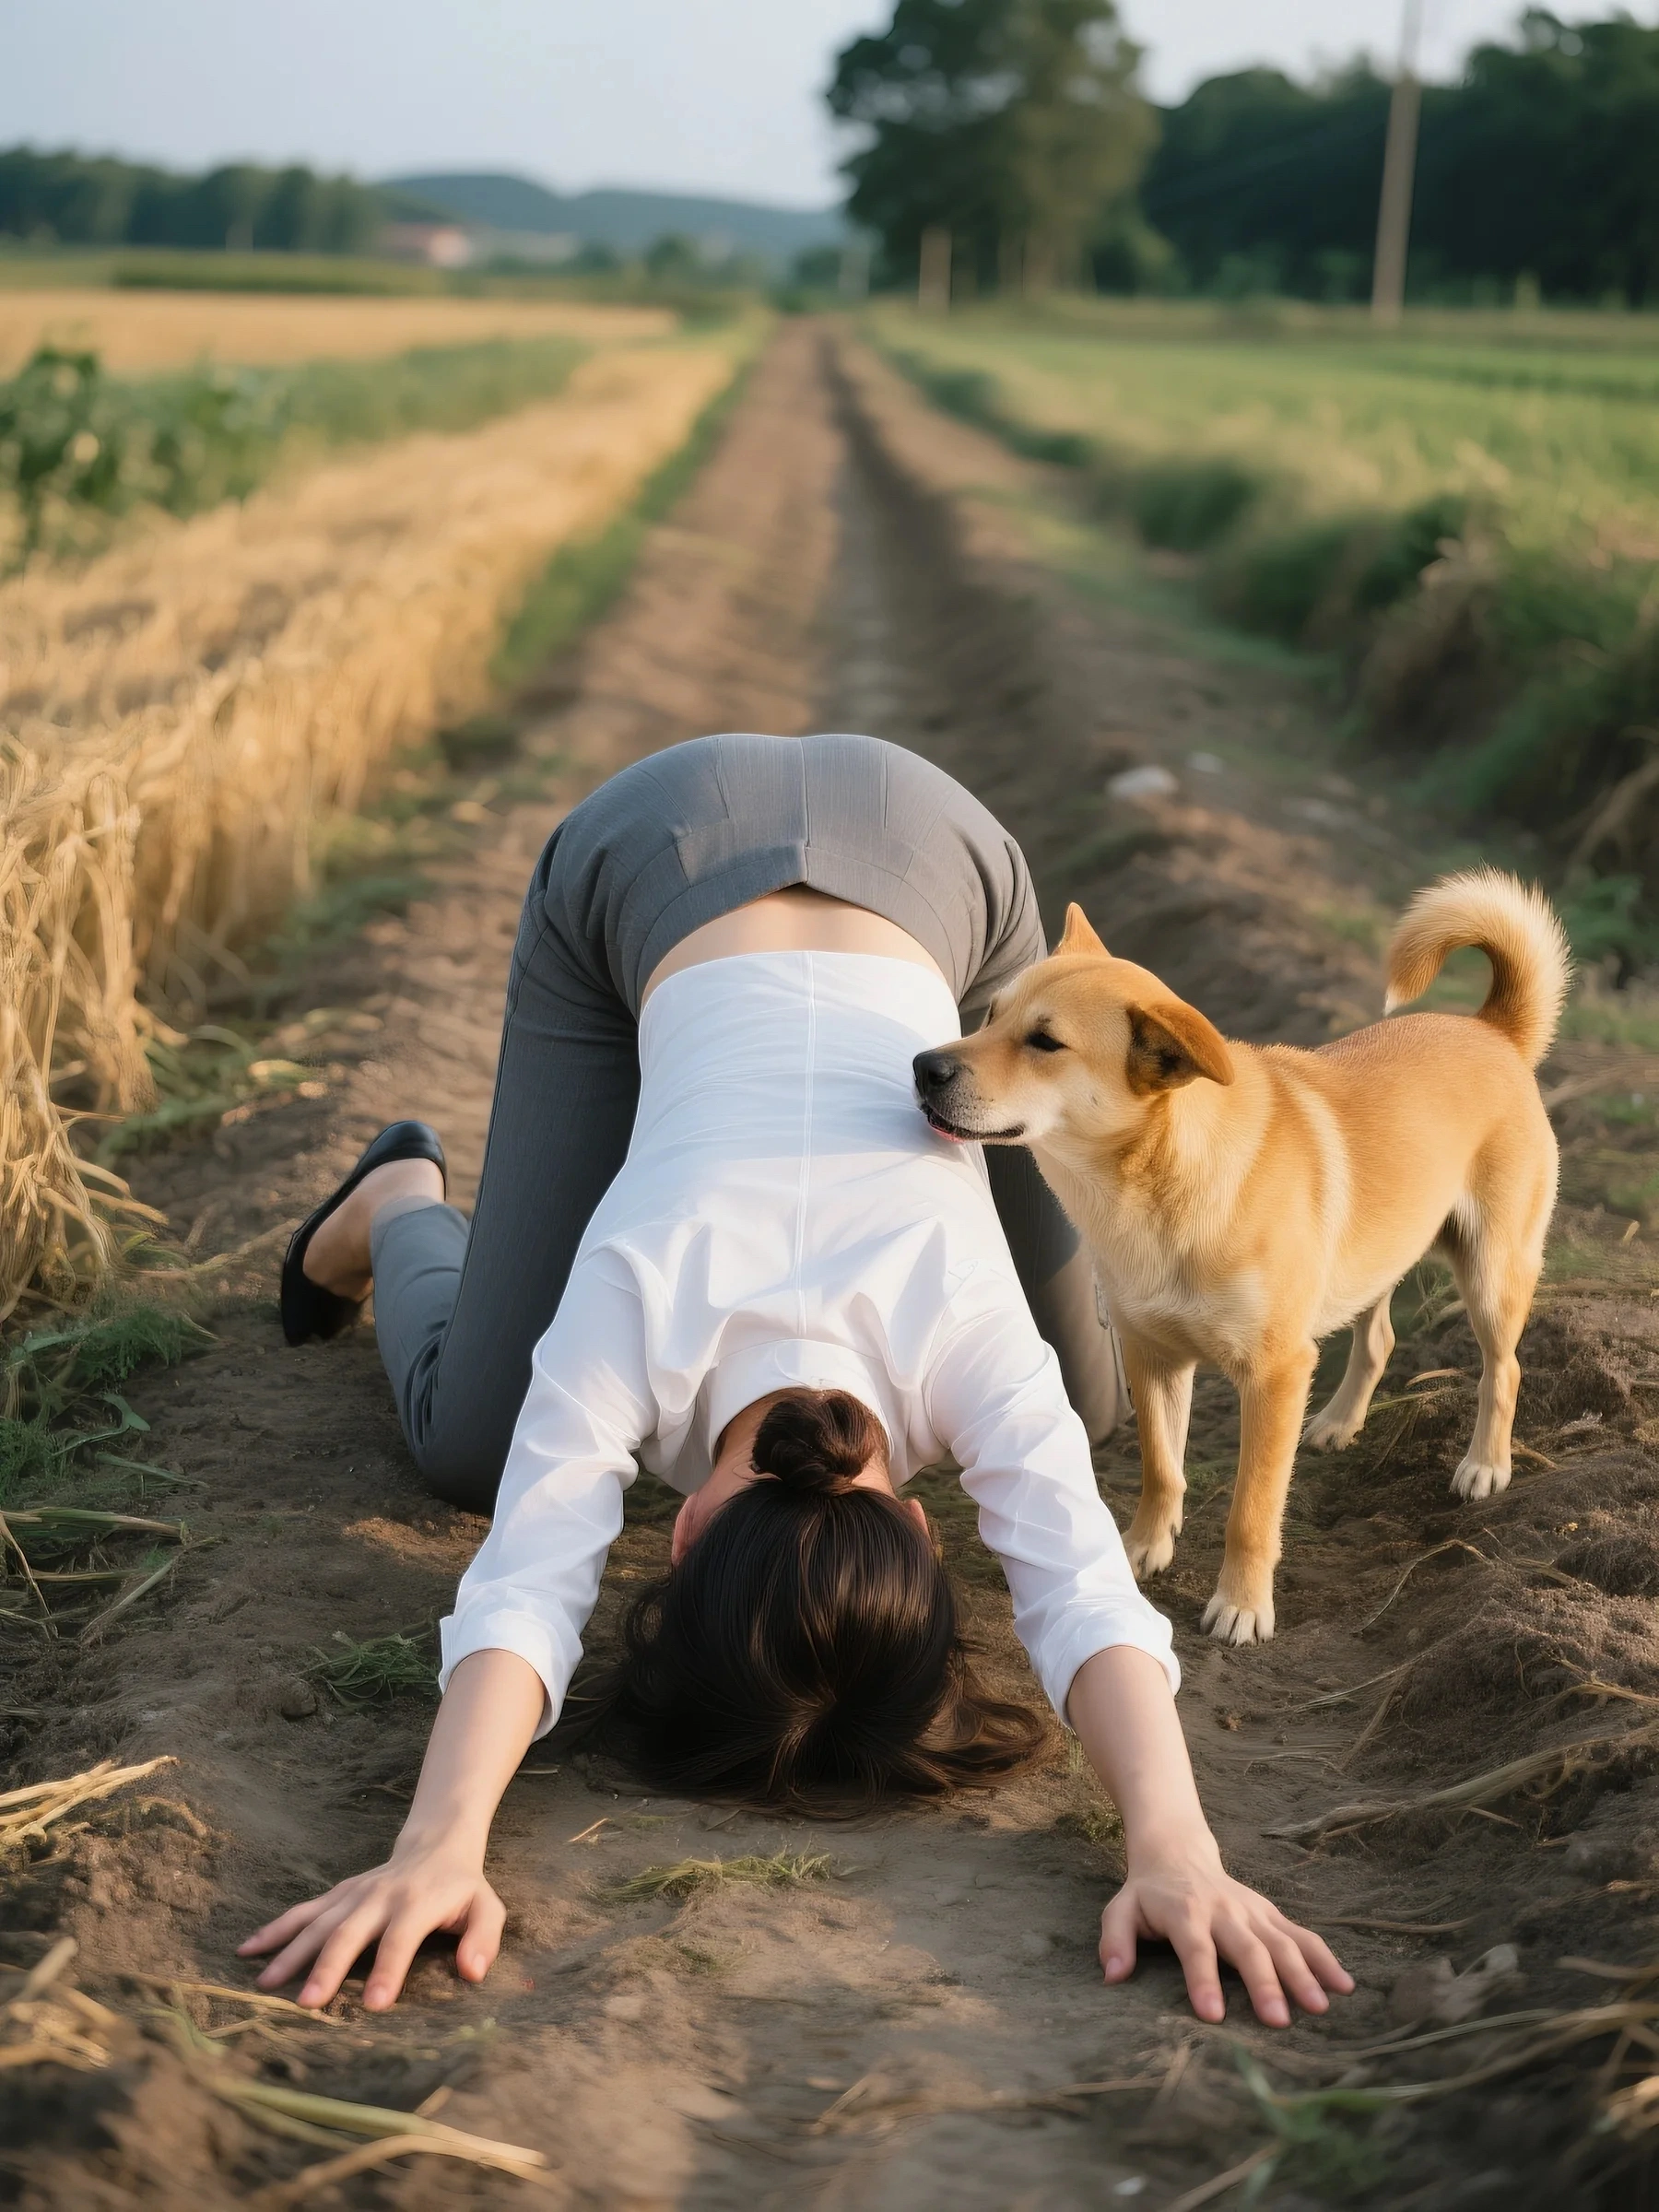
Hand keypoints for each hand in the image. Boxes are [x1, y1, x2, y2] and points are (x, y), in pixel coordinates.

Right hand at [236, 1836, 504, 2011]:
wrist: (437, 1844)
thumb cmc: (462, 1889)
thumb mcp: (487, 1908)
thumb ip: (484, 1938)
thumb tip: (473, 1971)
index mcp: (417, 1903)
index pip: (400, 1939)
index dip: (388, 1970)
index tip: (376, 2004)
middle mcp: (380, 1897)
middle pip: (349, 1932)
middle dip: (329, 1967)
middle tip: (308, 2003)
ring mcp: (354, 1894)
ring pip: (318, 1922)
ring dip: (291, 1951)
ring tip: (266, 1984)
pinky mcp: (338, 1894)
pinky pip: (302, 1912)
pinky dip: (275, 1929)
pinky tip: (248, 1949)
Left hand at [1099, 1832, 1351, 2027]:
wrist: (1178, 1854)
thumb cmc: (1148, 1894)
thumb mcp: (1121, 1909)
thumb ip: (1115, 1940)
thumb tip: (1113, 1976)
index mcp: (1185, 1914)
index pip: (1195, 1949)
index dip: (1203, 1980)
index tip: (1213, 2015)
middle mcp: (1224, 1912)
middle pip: (1248, 1948)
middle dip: (1264, 1984)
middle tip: (1278, 2021)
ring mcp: (1252, 1912)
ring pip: (1282, 1941)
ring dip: (1302, 1973)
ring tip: (1320, 2007)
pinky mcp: (1270, 1914)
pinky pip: (1302, 1935)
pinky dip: (1324, 1957)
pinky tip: (1344, 1984)